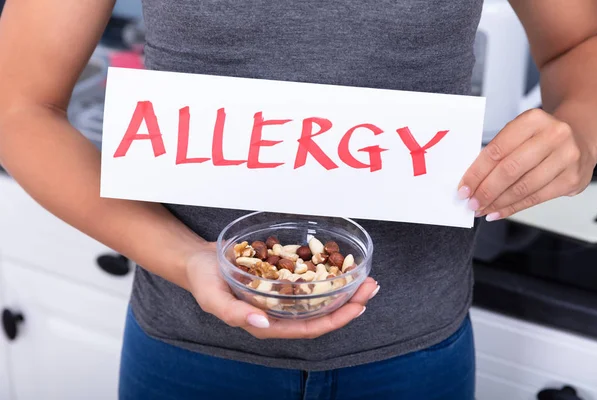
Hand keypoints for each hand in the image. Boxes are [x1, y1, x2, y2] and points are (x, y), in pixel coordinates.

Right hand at [185, 242, 378, 338]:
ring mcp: (282, 296)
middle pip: (321, 313)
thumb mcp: (213, 297)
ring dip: (343, 288)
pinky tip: (339, 261)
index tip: (357, 307)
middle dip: (349, 303)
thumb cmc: (203, 280)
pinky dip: (326, 272)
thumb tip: (263, 324)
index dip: (335, 320)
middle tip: (371, 286)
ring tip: (364, 275)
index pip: (309, 328)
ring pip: (319, 296)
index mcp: (267, 323)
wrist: (198, 259)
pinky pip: (308, 278)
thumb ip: (234, 313)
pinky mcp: (282, 278)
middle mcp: (279, 312)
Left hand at [458, 109, 596, 220]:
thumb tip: (471, 181)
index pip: (497, 150)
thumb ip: (498, 152)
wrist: (579, 137)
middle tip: (471, 202)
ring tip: (482, 209)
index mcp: (533, 120)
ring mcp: (566, 158)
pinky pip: (536, 199)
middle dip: (486, 190)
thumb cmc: (541, 137)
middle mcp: (553, 136)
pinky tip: (498, 211)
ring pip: (523, 187)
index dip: (477, 172)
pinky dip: (513, 208)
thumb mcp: (520, 132)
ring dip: (497, 202)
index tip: (464, 188)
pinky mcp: (572, 179)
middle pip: (510, 170)